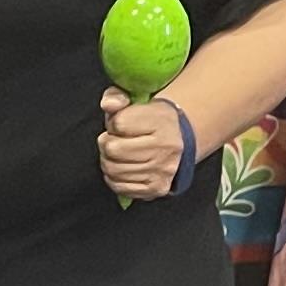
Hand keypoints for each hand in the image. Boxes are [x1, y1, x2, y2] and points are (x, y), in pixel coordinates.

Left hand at [98, 87, 200, 201]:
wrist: (178, 140)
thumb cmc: (149, 120)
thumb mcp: (135, 100)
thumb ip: (116, 97)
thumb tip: (108, 105)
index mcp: (162, 120)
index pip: (119, 123)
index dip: (113, 123)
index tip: (120, 123)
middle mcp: (166, 146)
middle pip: (113, 149)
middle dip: (107, 143)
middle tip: (114, 140)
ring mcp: (163, 170)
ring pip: (113, 169)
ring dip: (108, 161)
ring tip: (118, 154)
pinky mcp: (157, 188)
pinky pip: (119, 186)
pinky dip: (114, 178)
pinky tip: (122, 168)